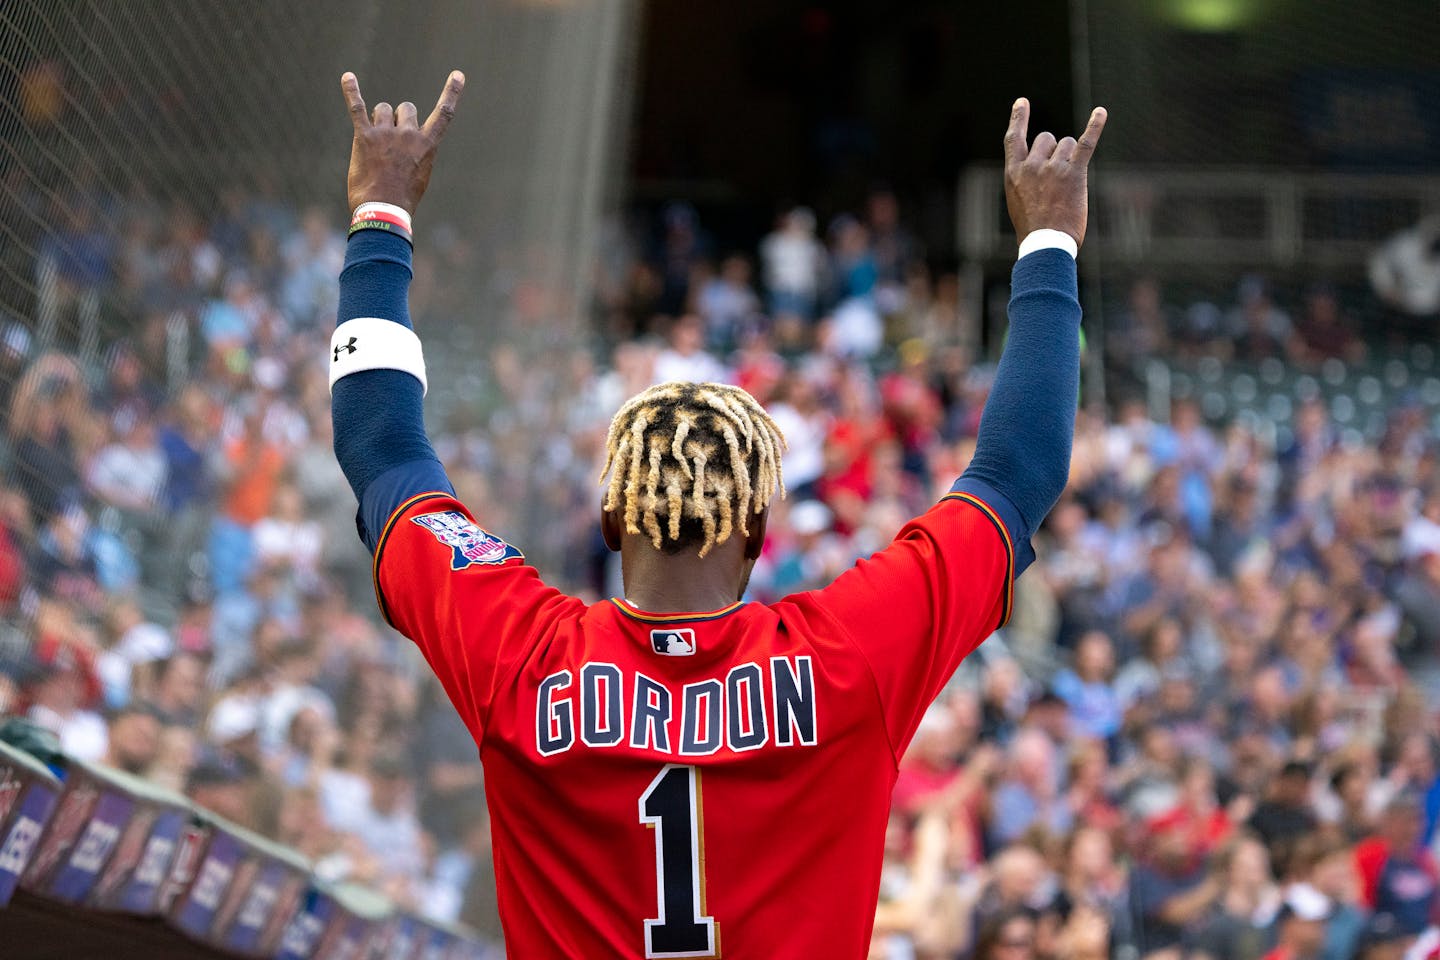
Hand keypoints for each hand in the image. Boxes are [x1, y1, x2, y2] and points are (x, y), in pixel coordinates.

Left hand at [340, 69, 465, 215]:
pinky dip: (351, 91)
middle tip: (391, 143)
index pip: (444, 114)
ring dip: (379, 120)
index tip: (458, 75)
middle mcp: (409, 134)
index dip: (452, 93)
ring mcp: (386, 133)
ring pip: (383, 109)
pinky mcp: (365, 137)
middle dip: (399, 119)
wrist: (383, 211)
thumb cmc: (402, 199)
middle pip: (405, 108)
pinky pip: (357, 107)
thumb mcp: (420, 176)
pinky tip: (348, 77)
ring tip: (374, 144)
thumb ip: (417, 155)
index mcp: (427, 145)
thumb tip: (406, 146)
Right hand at [1003, 98, 1106, 247]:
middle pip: (1046, 138)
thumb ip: (1026, 178)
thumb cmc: (1033, 228)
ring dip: (1069, 158)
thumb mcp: (1018, 200)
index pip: (1014, 138)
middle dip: (1053, 151)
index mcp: (1014, 173)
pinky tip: (1101, 112)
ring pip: (1066, 144)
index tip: (1022, 102)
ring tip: (1067, 185)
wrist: (1046, 244)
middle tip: (1057, 177)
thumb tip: (1042, 162)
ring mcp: (1053, 168)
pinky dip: (1095, 126)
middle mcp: (1031, 165)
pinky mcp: (1074, 173)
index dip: (1018, 118)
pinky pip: (1085, 143)